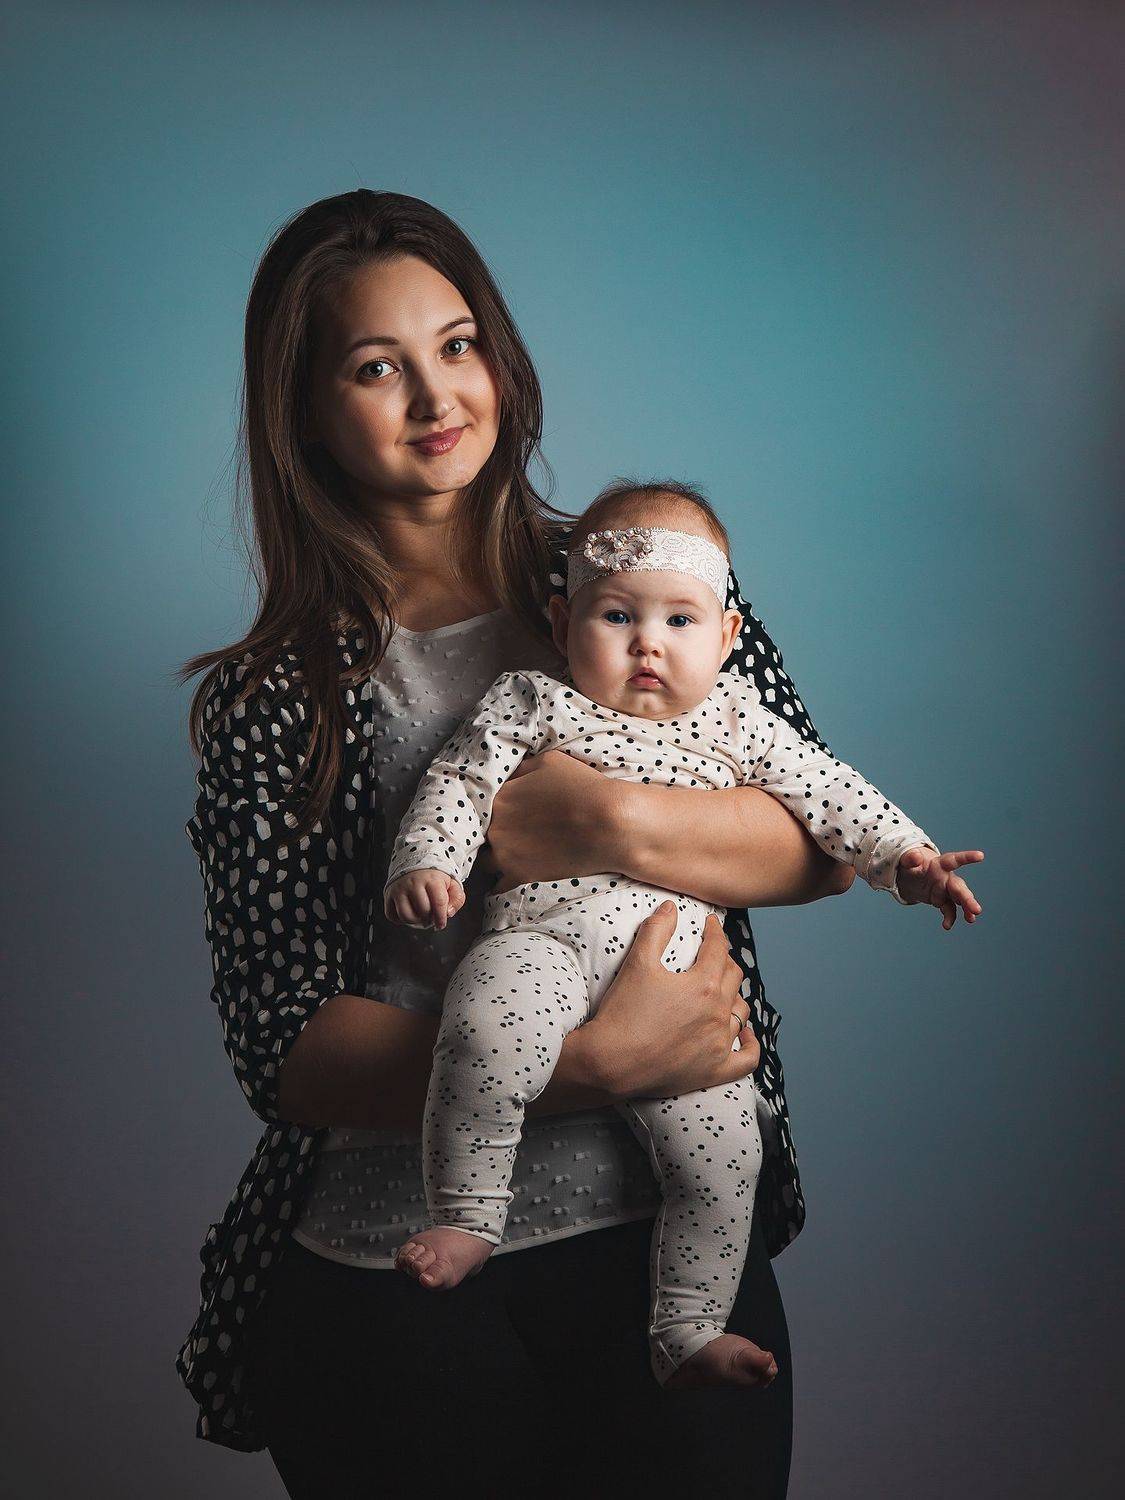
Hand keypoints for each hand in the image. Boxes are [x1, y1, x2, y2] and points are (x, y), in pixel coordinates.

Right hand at [384, 869, 465, 930]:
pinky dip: (400, 919)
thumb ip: (457, 899)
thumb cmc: (434, 878)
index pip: (438, 903)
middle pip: (423, 912)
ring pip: (406, 916)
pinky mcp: (389, 894)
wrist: (415, 863)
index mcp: (431, 879)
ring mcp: (399, 888)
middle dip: (429, 919)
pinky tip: (409, 912)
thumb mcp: (452, 884)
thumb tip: (448, 913)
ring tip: (421, 916)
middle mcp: (413, 882)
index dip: (441, 918)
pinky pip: (392, 915)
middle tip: (431, 916)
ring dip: (415, 921)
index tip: (441, 924)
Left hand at [481, 748, 619, 886]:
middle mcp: (496, 827)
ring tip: (516, 853)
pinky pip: (499, 884)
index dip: (498, 808)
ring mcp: (505, 854)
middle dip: (498, 831)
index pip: (485, 804)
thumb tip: (510, 778)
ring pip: (486, 858)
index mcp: (501, 797)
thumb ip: (520, 770)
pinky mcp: (519, 875)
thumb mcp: (548, 762)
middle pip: (485, 831)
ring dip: (497, 855)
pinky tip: (517, 873)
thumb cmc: (582, 788)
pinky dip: (505, 880)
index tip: (512, 812)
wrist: (609, 824)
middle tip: (519, 831)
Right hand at [583, 902, 761, 1099]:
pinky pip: (747, 1059)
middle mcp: (717, 1014)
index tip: (710, 925)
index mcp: (703, 985)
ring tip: (723, 990)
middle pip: (734, 977)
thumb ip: (656, 930)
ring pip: (740, 1012)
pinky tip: (745, 1034)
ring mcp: (719, 1044)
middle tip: (713, 953)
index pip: (718, 950)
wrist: (610, 1063)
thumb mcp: (637, 963)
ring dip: (734, 996)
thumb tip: (671, 907)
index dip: (715, 933)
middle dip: (725, 960)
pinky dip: (750, 1044)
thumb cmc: (623, 1013)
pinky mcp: (714, 1070)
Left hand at [894, 846, 983, 929]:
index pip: (954, 860)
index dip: (967, 857)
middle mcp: (946, 877)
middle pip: (959, 887)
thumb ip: (910, 858)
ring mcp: (945, 889)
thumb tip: (914, 856)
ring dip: (966, 908)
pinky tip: (946, 926)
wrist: (910, 876)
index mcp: (939, 864)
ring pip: (959, 899)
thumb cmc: (911, 864)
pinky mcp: (942, 900)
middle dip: (967, 898)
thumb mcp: (906, 860)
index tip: (981, 855)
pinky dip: (948, 918)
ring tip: (971, 919)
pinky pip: (948, 910)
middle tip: (977, 910)